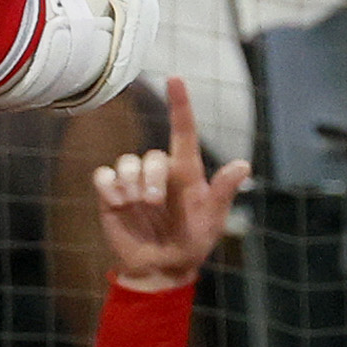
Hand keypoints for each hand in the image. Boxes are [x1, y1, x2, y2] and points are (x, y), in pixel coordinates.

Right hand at [95, 76, 250, 290]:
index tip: (175, 78)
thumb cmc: (193, 242)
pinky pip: (103, 175)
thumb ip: (223, 193)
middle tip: (152, 203)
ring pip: (125, 162)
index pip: (183, 130)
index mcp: (187, 172)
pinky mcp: (112, 194)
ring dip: (130, 184)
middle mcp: (159, 171)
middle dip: (151, 177)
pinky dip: (109, 188)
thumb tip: (243, 165)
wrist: (160, 268)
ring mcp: (134, 181)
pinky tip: (118, 205)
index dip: (180, 103)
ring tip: (137, 207)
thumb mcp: (213, 221)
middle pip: (151, 155)